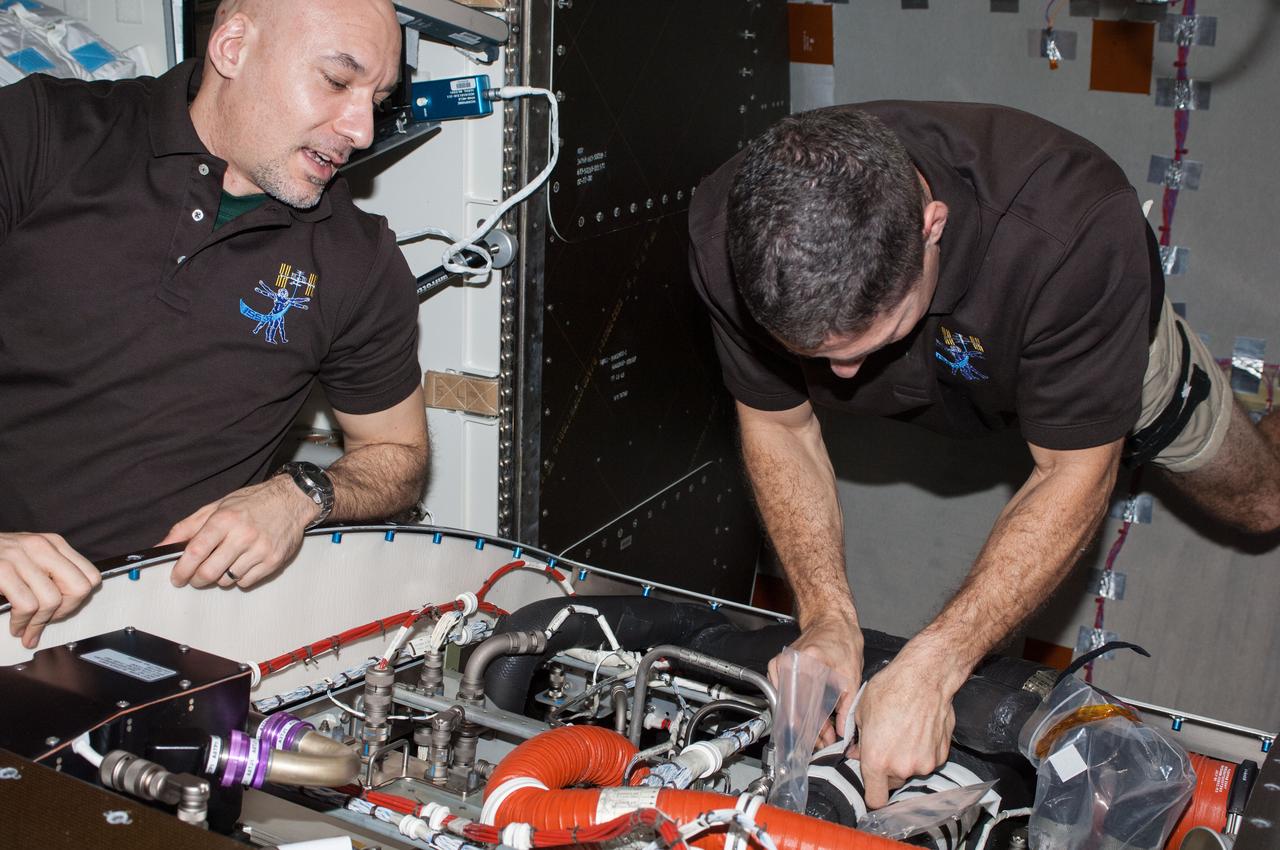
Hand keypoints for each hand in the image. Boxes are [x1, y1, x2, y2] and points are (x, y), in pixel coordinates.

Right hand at [0, 532, 100, 648]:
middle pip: (79, 588)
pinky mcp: (1, 570)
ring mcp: (20, 557)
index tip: (63, 610)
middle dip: (65, 612)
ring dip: (38, 623)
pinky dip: (22, 623)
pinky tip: (15, 626)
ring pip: (52, 600)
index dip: (79, 599)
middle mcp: (40, 546)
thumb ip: (50, 574)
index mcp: (53, 544)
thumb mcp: (28, 559)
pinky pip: (27, 605)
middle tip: (47, 622)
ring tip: (26, 629)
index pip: (90, 575)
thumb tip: (68, 605)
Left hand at [161, 475, 317, 589]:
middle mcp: (243, 535)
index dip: (181, 569)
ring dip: (220, 577)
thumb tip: (161, 547)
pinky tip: (243, 563)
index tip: (176, 578)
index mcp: (225, 519)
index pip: (195, 551)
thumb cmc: (252, 503)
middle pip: (209, 571)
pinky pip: (246, 582)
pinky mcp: (273, 561)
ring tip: (225, 563)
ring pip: (227, 579)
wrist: (291, 500)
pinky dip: (239, 578)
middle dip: (197, 579)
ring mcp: (260, 550)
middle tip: (196, 577)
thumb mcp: (217, 507)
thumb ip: (187, 527)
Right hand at [769, 611, 862, 748]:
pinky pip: (784, 694)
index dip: (814, 728)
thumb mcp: (851, 676)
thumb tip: (842, 731)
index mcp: (808, 663)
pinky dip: (796, 707)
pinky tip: (810, 716)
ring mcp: (781, 663)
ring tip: (819, 732)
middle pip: (794, 707)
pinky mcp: (778, 665)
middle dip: (810, 728)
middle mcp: (790, 662)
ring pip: (788, 703)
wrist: (831, 621)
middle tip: (822, 741)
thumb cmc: (842, 641)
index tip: (822, 741)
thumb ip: (846, 707)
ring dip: (803, 720)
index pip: (804, 706)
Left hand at [851, 644, 960, 807]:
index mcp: (877, 760)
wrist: (925, 677)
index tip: (871, 783)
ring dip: (906, 758)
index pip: (875, 799)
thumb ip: (858, 741)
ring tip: (904, 731)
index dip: (871, 793)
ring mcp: (924, 763)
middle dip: (887, 768)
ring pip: (911, 770)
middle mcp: (902, 767)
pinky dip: (923, 751)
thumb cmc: (890, 690)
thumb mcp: (861, 713)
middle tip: (886, 743)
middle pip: (892, 782)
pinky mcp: (941, 755)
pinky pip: (927, 760)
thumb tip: (857, 754)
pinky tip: (919, 729)